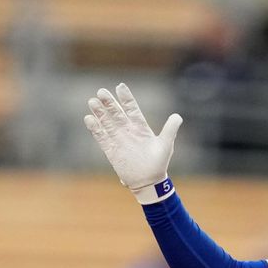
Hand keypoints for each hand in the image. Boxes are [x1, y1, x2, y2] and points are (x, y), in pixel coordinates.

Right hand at [85, 84, 180, 203]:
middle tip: (101, 92)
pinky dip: (95, 129)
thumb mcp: (166, 145)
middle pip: (116, 113)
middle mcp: (128, 131)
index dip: (126, 98)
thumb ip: (170, 130)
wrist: (149, 181)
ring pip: (107, 123)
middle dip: (109, 103)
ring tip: (92, 102)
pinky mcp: (111, 150)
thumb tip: (178, 116)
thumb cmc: (159, 164)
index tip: (120, 86)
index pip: (132, 109)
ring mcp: (119, 140)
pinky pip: (101, 137)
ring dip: (100, 113)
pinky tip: (89, 119)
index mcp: (141, 128)